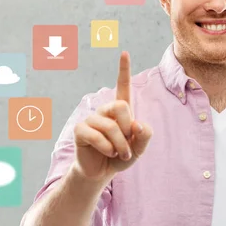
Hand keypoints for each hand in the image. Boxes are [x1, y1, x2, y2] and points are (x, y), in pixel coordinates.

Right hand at [73, 51, 152, 179]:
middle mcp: (105, 110)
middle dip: (128, 129)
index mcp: (121, 110)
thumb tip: (137, 124)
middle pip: (120, 106)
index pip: (123, 86)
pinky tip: (107, 153)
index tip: (124, 52)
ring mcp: (91, 119)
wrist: (102, 172)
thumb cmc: (120, 156)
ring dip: (119, 145)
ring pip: (110, 126)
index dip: (123, 70)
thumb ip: (144, 136)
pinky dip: (106, 148)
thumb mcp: (139, 148)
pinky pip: (96, 135)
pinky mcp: (80, 130)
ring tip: (119, 154)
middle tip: (128, 145)